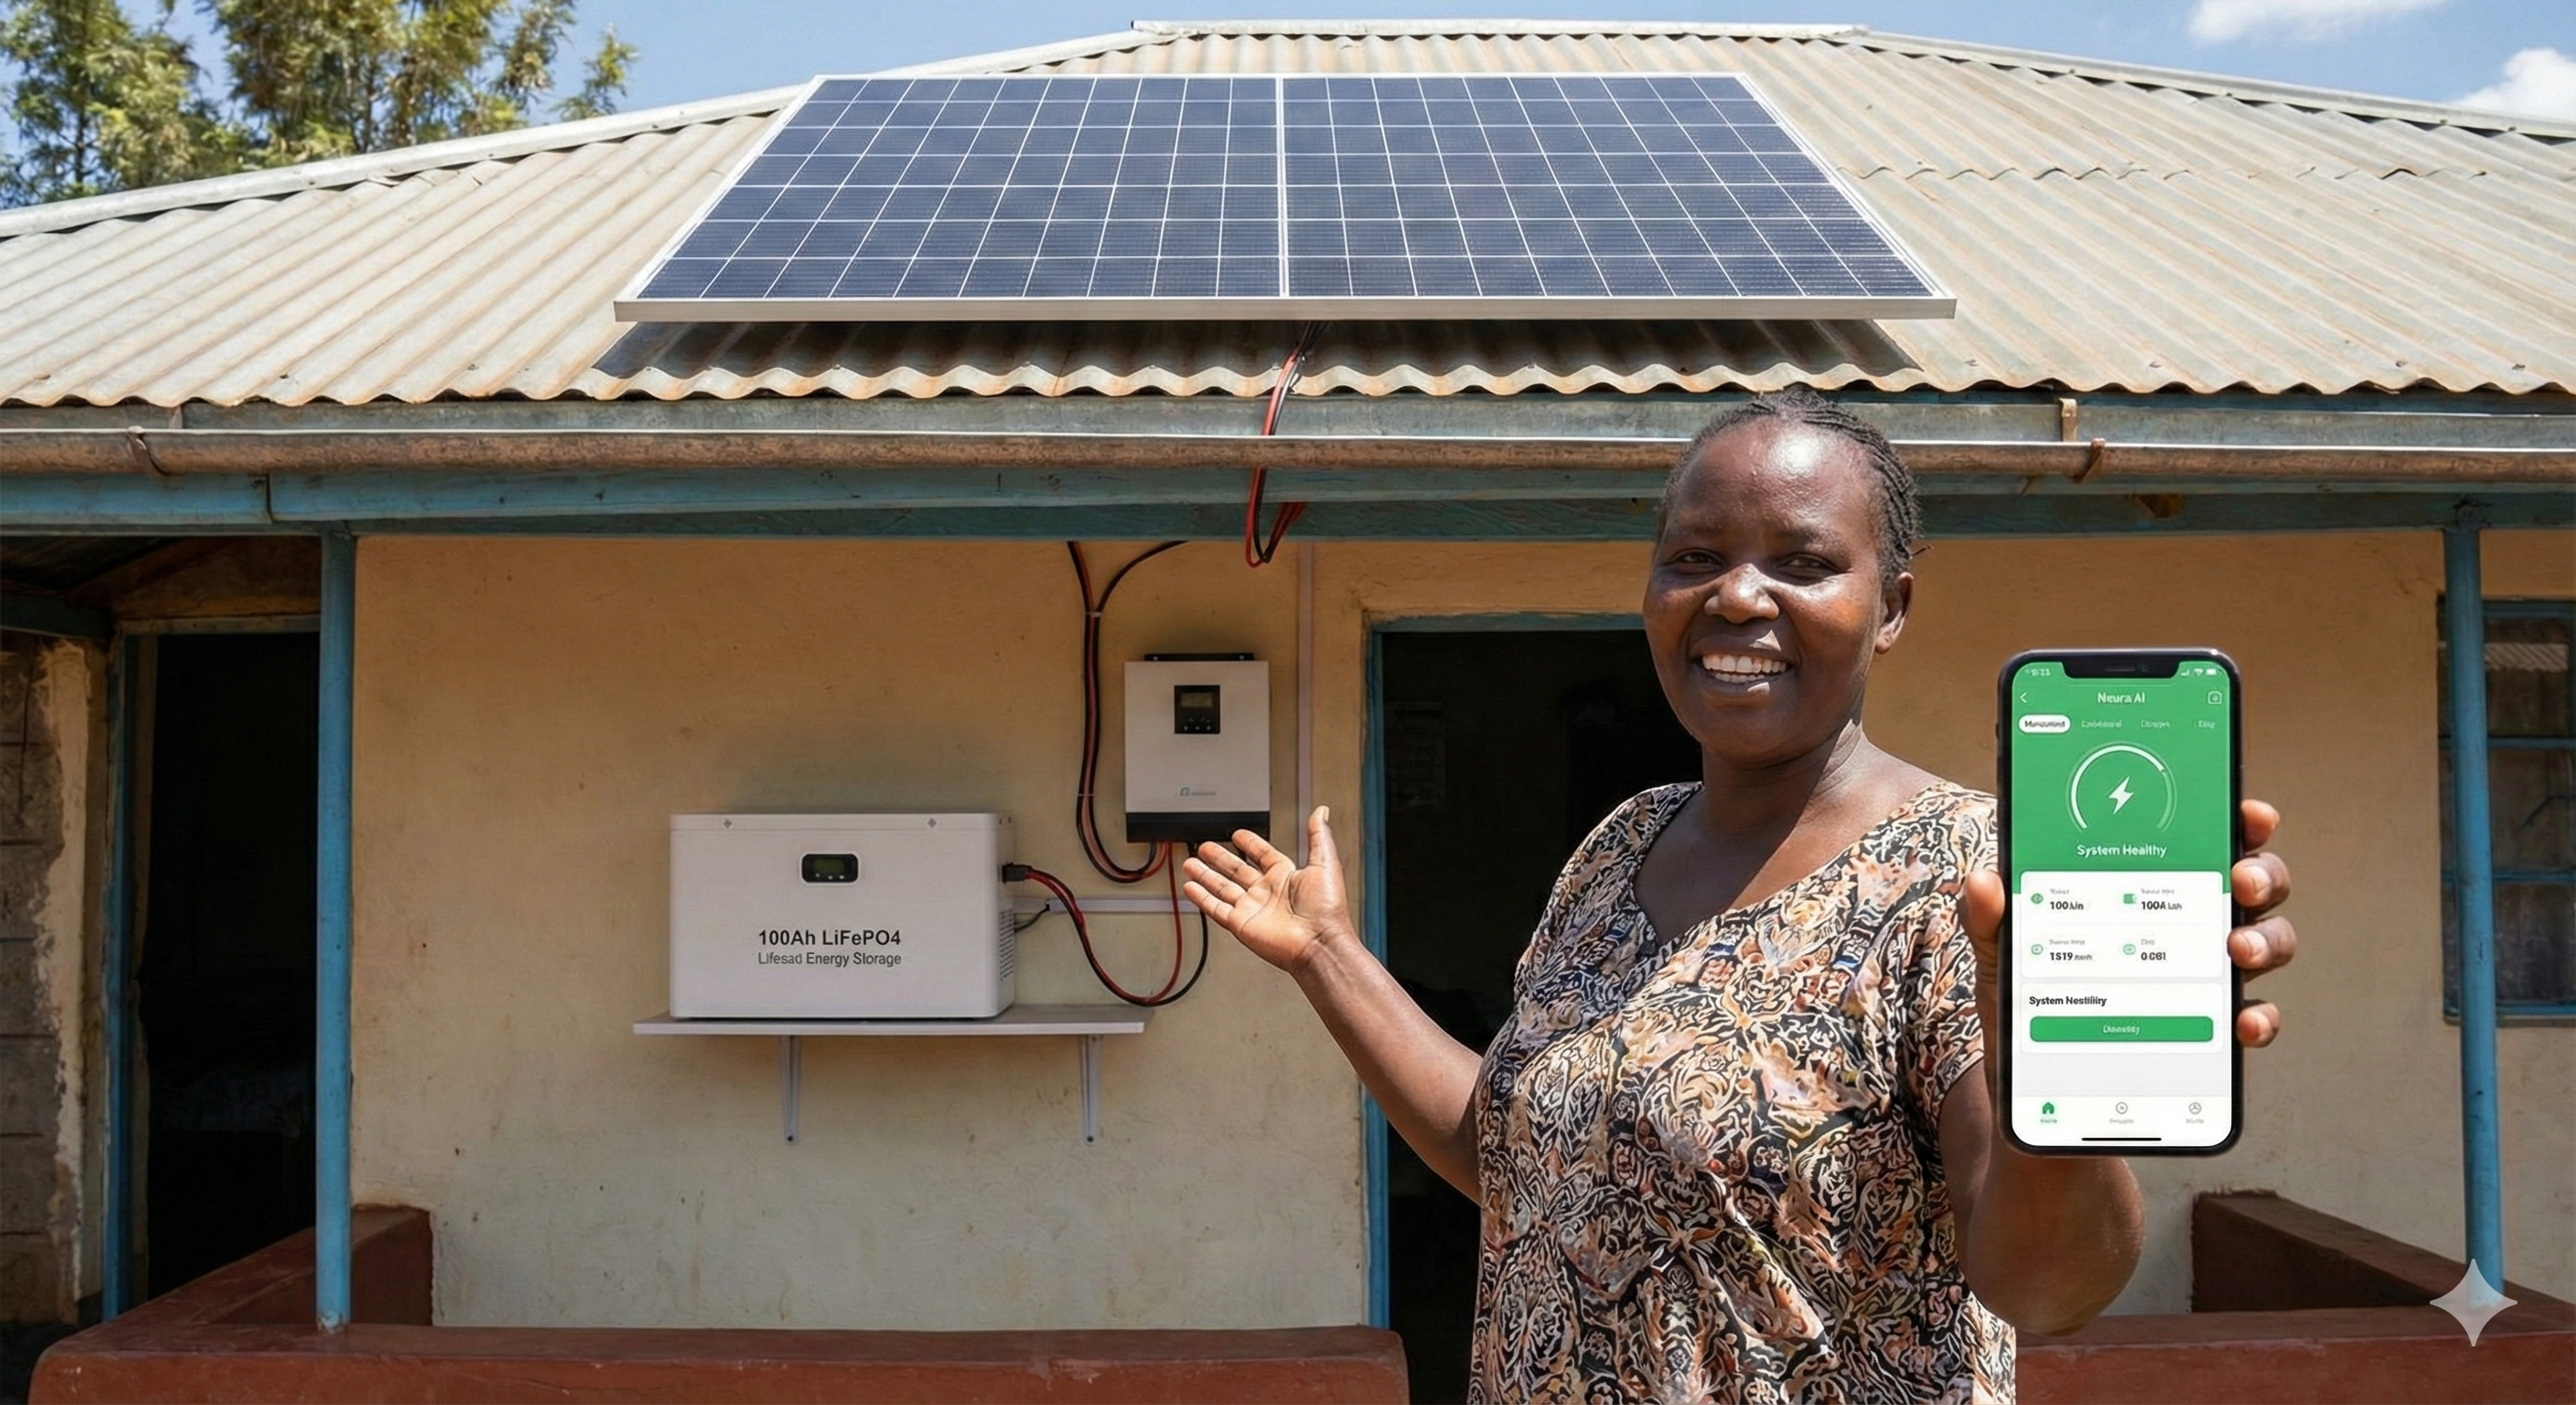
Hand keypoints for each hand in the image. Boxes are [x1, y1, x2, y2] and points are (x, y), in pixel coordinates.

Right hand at [1182, 807, 1354, 973]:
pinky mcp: (1241, 924)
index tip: (1238, 834)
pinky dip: (1202, 899)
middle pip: (1237, 871)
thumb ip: (1319, 836)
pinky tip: (1191, 888)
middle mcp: (1267, 892)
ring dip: (1205, 876)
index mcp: (1286, 877)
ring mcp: (1252, 909)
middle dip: (1220, 858)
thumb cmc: (1327, 909)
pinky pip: (1217, 909)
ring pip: (1222, 888)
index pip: (1263, 855)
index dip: (1251, 844)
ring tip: (1190, 863)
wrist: (1319, 943)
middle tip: (1205, 847)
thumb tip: (1321, 812)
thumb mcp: (1325, 863)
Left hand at [1963, 799, 2299, 1092]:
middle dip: (2260, 874)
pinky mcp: (2207, 1032)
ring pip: (2266, 943)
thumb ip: (1989, 919)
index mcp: (2140, 887)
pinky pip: (2252, 1018)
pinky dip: (2258, 1018)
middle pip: (2250, 884)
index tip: (2247, 812)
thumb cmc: (2023, 1004)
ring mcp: (2202, 977)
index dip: (2232, 820)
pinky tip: (2243, 1023)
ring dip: (2265, 940)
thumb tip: (1985, 882)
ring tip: (2236, 950)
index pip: (2197, 839)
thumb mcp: (1999, 956)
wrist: (2031, 1095)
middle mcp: (2183, 924)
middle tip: (2241, 882)